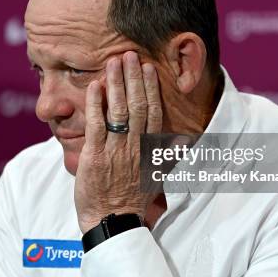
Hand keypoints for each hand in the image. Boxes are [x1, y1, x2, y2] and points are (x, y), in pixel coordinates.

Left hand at [74, 51, 162, 232]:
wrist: (113, 222)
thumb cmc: (132, 199)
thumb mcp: (155, 177)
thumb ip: (164, 155)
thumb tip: (182, 142)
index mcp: (150, 149)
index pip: (154, 112)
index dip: (151, 88)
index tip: (148, 68)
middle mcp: (136, 146)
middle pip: (138, 105)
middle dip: (134, 77)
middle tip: (130, 54)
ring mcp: (116, 150)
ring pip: (119, 111)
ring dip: (116, 84)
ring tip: (114, 62)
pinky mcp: (96, 156)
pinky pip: (97, 125)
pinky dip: (96, 104)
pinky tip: (95, 86)